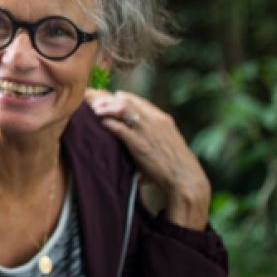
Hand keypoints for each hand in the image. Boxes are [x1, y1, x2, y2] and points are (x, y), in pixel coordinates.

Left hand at [85, 88, 210, 229]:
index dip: (116, 97)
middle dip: (105, 98)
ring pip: (121, 109)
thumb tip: (133, 132)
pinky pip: (120, 128)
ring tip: (92, 110)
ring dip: (105, 107)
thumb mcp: (165, 142)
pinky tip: (100, 123)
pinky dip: (108, 123)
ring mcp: (147, 131)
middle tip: (90, 100)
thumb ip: (152, 133)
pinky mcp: (140, 144)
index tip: (103, 98)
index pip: (135, 100)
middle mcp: (155, 120)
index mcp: (162, 118)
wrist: (185, 180)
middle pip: (125, 100)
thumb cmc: (174, 165)